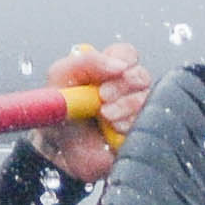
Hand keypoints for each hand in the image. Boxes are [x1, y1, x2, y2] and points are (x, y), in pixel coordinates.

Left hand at [38, 40, 150, 179]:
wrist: (57, 150)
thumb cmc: (60, 111)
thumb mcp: (61, 76)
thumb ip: (86, 62)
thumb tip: (118, 65)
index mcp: (106, 70)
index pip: (127, 55)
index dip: (124, 59)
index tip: (115, 70)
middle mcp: (124, 88)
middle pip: (141, 76)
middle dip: (123, 85)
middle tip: (103, 96)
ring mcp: (133, 111)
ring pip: (146, 99)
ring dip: (126, 106)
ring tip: (105, 116)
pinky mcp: (137, 132)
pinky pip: (147, 124)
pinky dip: (131, 125)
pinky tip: (114, 130)